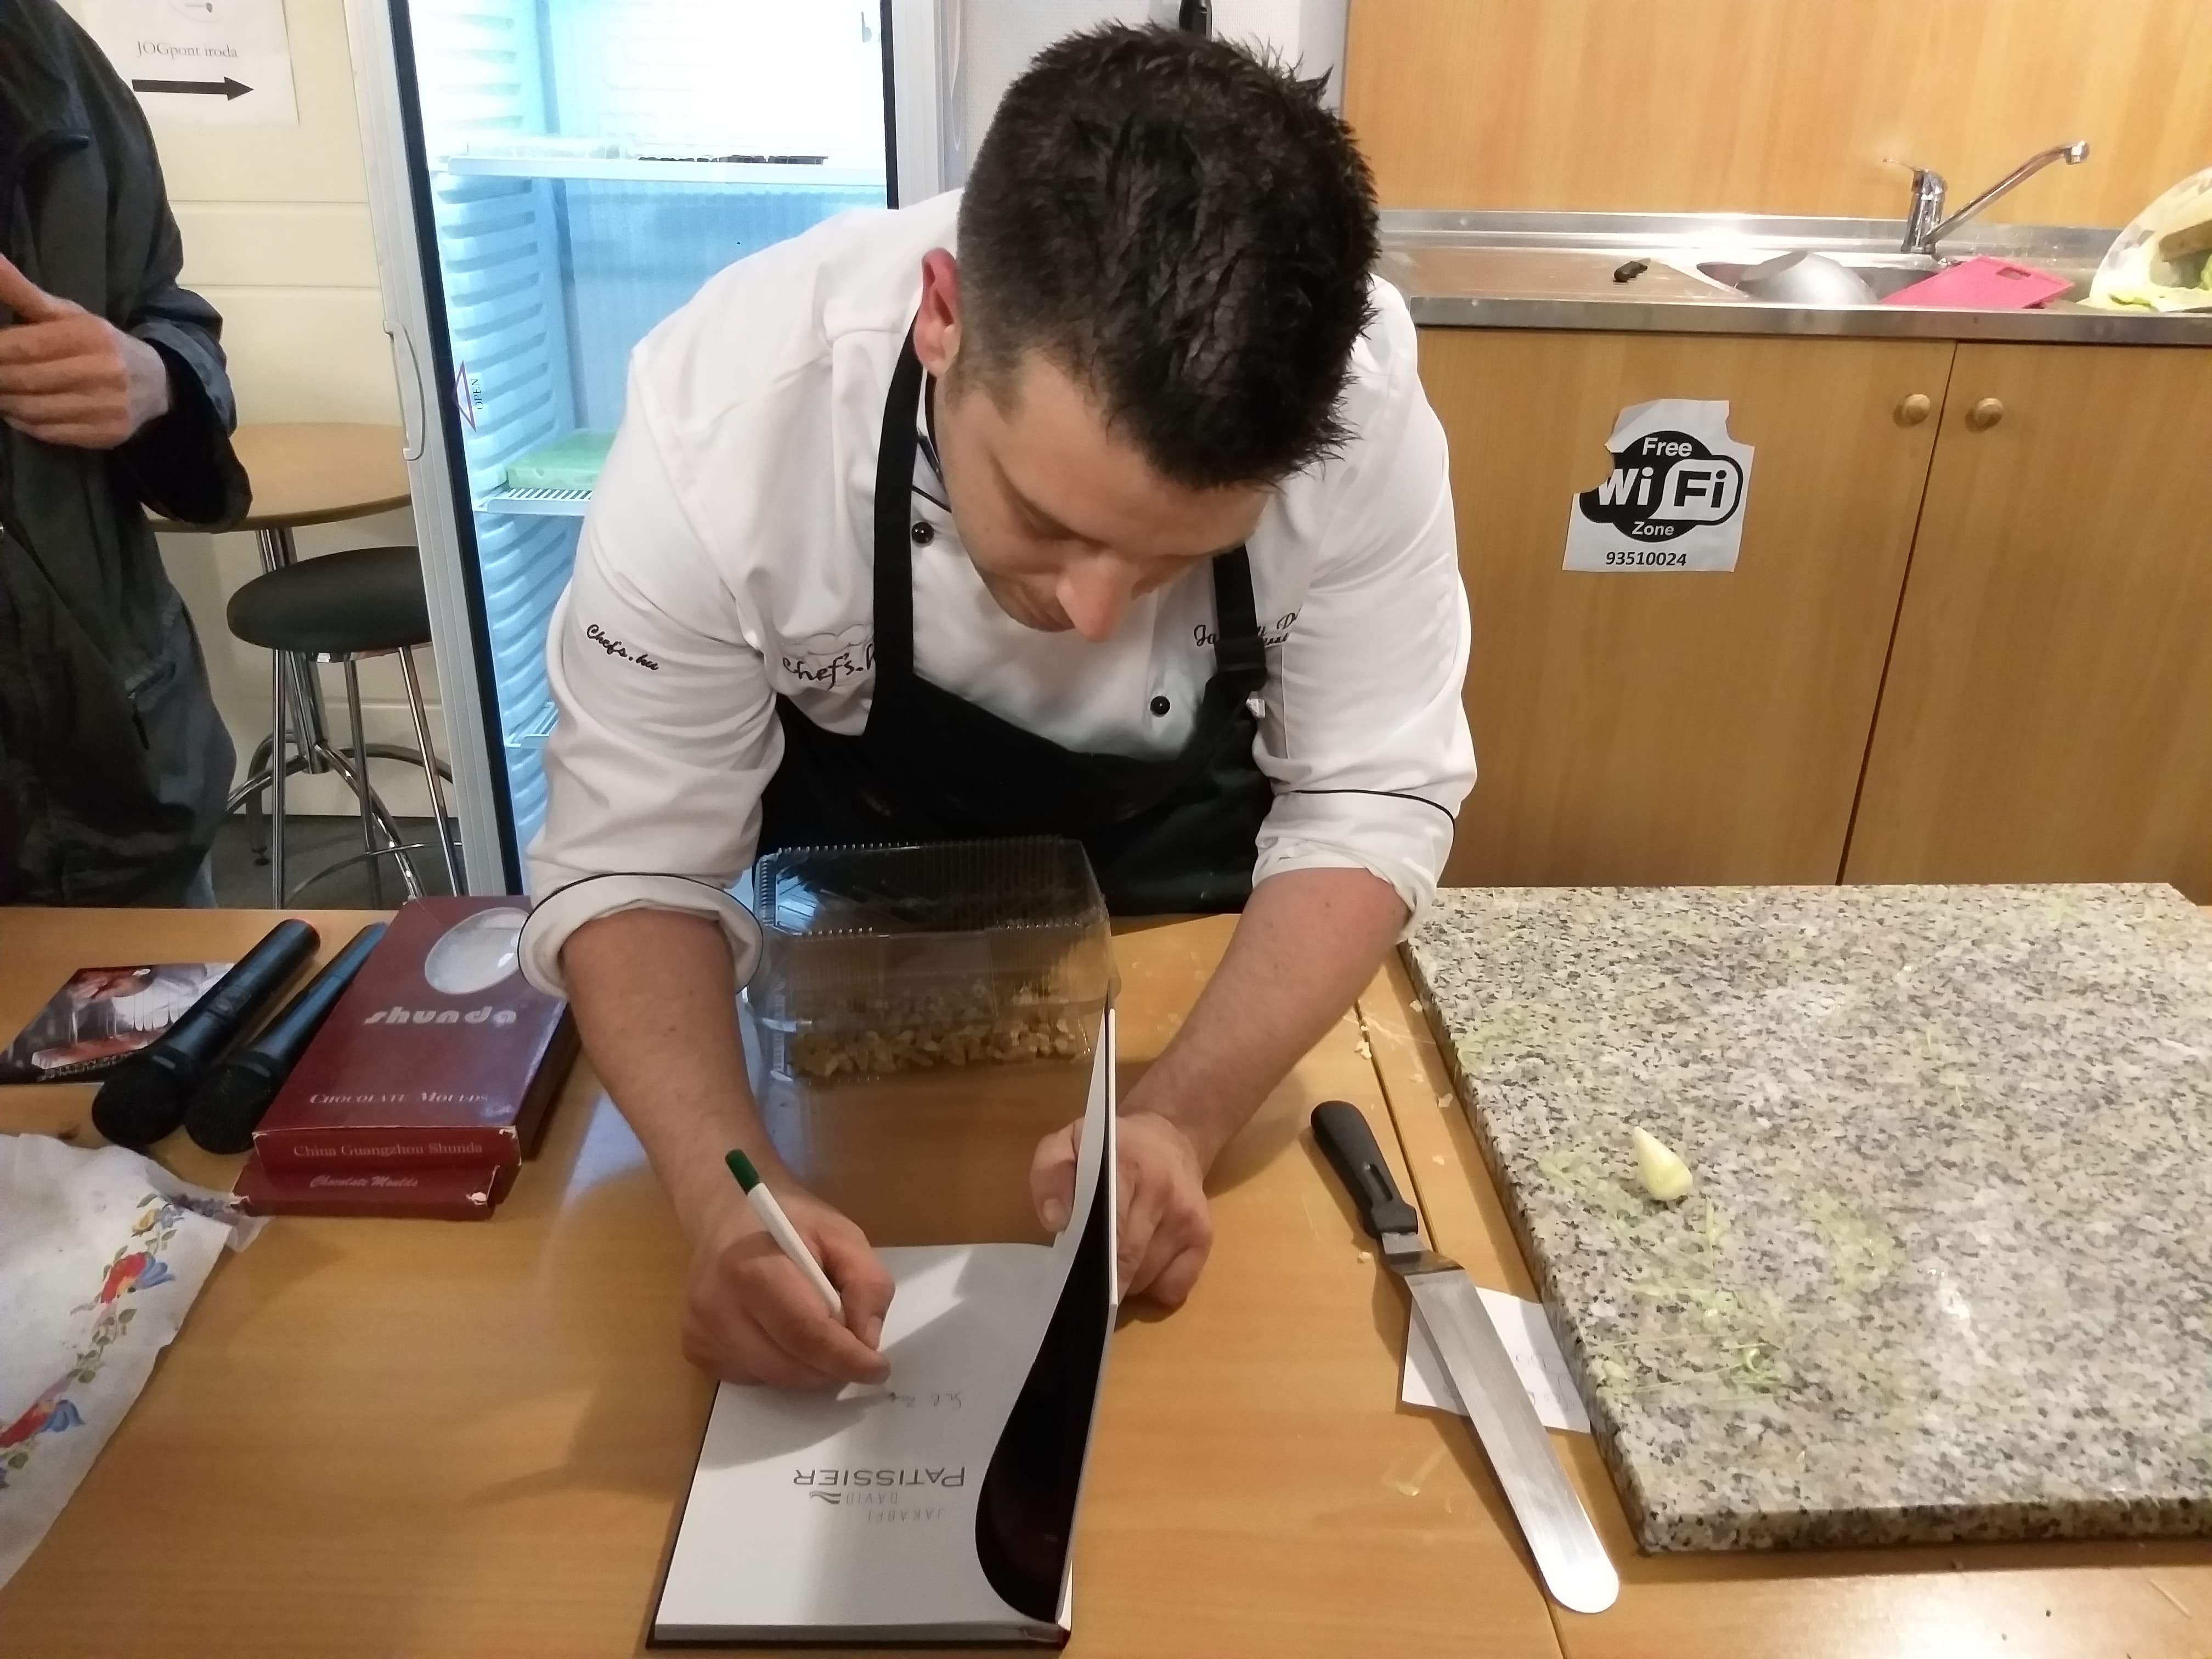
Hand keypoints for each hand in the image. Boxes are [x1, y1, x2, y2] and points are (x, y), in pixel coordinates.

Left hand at [0, 253, 170, 448]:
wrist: (156, 384)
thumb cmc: (100, 344)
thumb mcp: (67, 314)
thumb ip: (22, 291)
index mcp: (90, 335)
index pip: (22, 346)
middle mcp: (102, 371)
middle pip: (22, 379)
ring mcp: (105, 407)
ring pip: (30, 409)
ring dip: (4, 401)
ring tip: (2, 390)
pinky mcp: (105, 434)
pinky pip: (46, 431)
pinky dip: (22, 421)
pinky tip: (18, 410)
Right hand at [678, 1177, 894, 1388]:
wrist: (729, 1213)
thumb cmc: (790, 1222)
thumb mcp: (842, 1235)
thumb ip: (866, 1283)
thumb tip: (867, 1341)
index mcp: (753, 1269)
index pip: (805, 1333)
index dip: (846, 1358)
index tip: (878, 1369)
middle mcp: (717, 1305)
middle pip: (789, 1366)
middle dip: (832, 1368)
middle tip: (854, 1352)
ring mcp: (700, 1330)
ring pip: (772, 1379)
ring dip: (807, 1371)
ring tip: (818, 1336)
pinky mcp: (695, 1348)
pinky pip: (751, 1378)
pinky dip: (779, 1368)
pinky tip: (782, 1334)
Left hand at [1030, 1110, 1212, 1306]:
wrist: (1171, 1139)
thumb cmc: (1113, 1147)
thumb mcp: (1070, 1142)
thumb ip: (1051, 1173)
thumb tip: (1056, 1220)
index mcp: (1127, 1165)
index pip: (1111, 1227)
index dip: (1090, 1259)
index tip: (1072, 1276)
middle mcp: (1164, 1192)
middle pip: (1128, 1261)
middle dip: (1101, 1279)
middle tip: (1083, 1278)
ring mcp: (1188, 1218)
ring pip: (1147, 1278)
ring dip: (1125, 1281)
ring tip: (1111, 1260)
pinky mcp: (1203, 1237)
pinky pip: (1173, 1287)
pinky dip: (1153, 1286)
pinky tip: (1143, 1263)